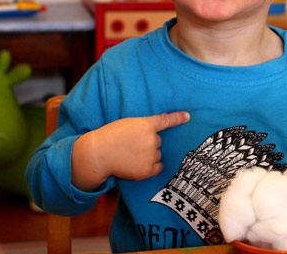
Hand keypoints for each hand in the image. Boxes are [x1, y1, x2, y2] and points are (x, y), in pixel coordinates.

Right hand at [72, 111, 189, 190]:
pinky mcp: (148, 170)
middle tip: (130, 144)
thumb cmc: (111, 136)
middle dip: (147, 143)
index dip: (178, 118)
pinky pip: (158, 166)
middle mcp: (151, 139)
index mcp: (146, 125)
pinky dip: (151, 166)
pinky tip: (137, 164)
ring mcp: (150, 155)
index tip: (188, 116)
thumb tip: (162, 121)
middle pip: (157, 141)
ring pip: (157, 154)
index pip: (165, 121)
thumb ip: (145, 124)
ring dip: (148, 155)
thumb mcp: (128, 124)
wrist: (98, 154)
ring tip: (130, 154)